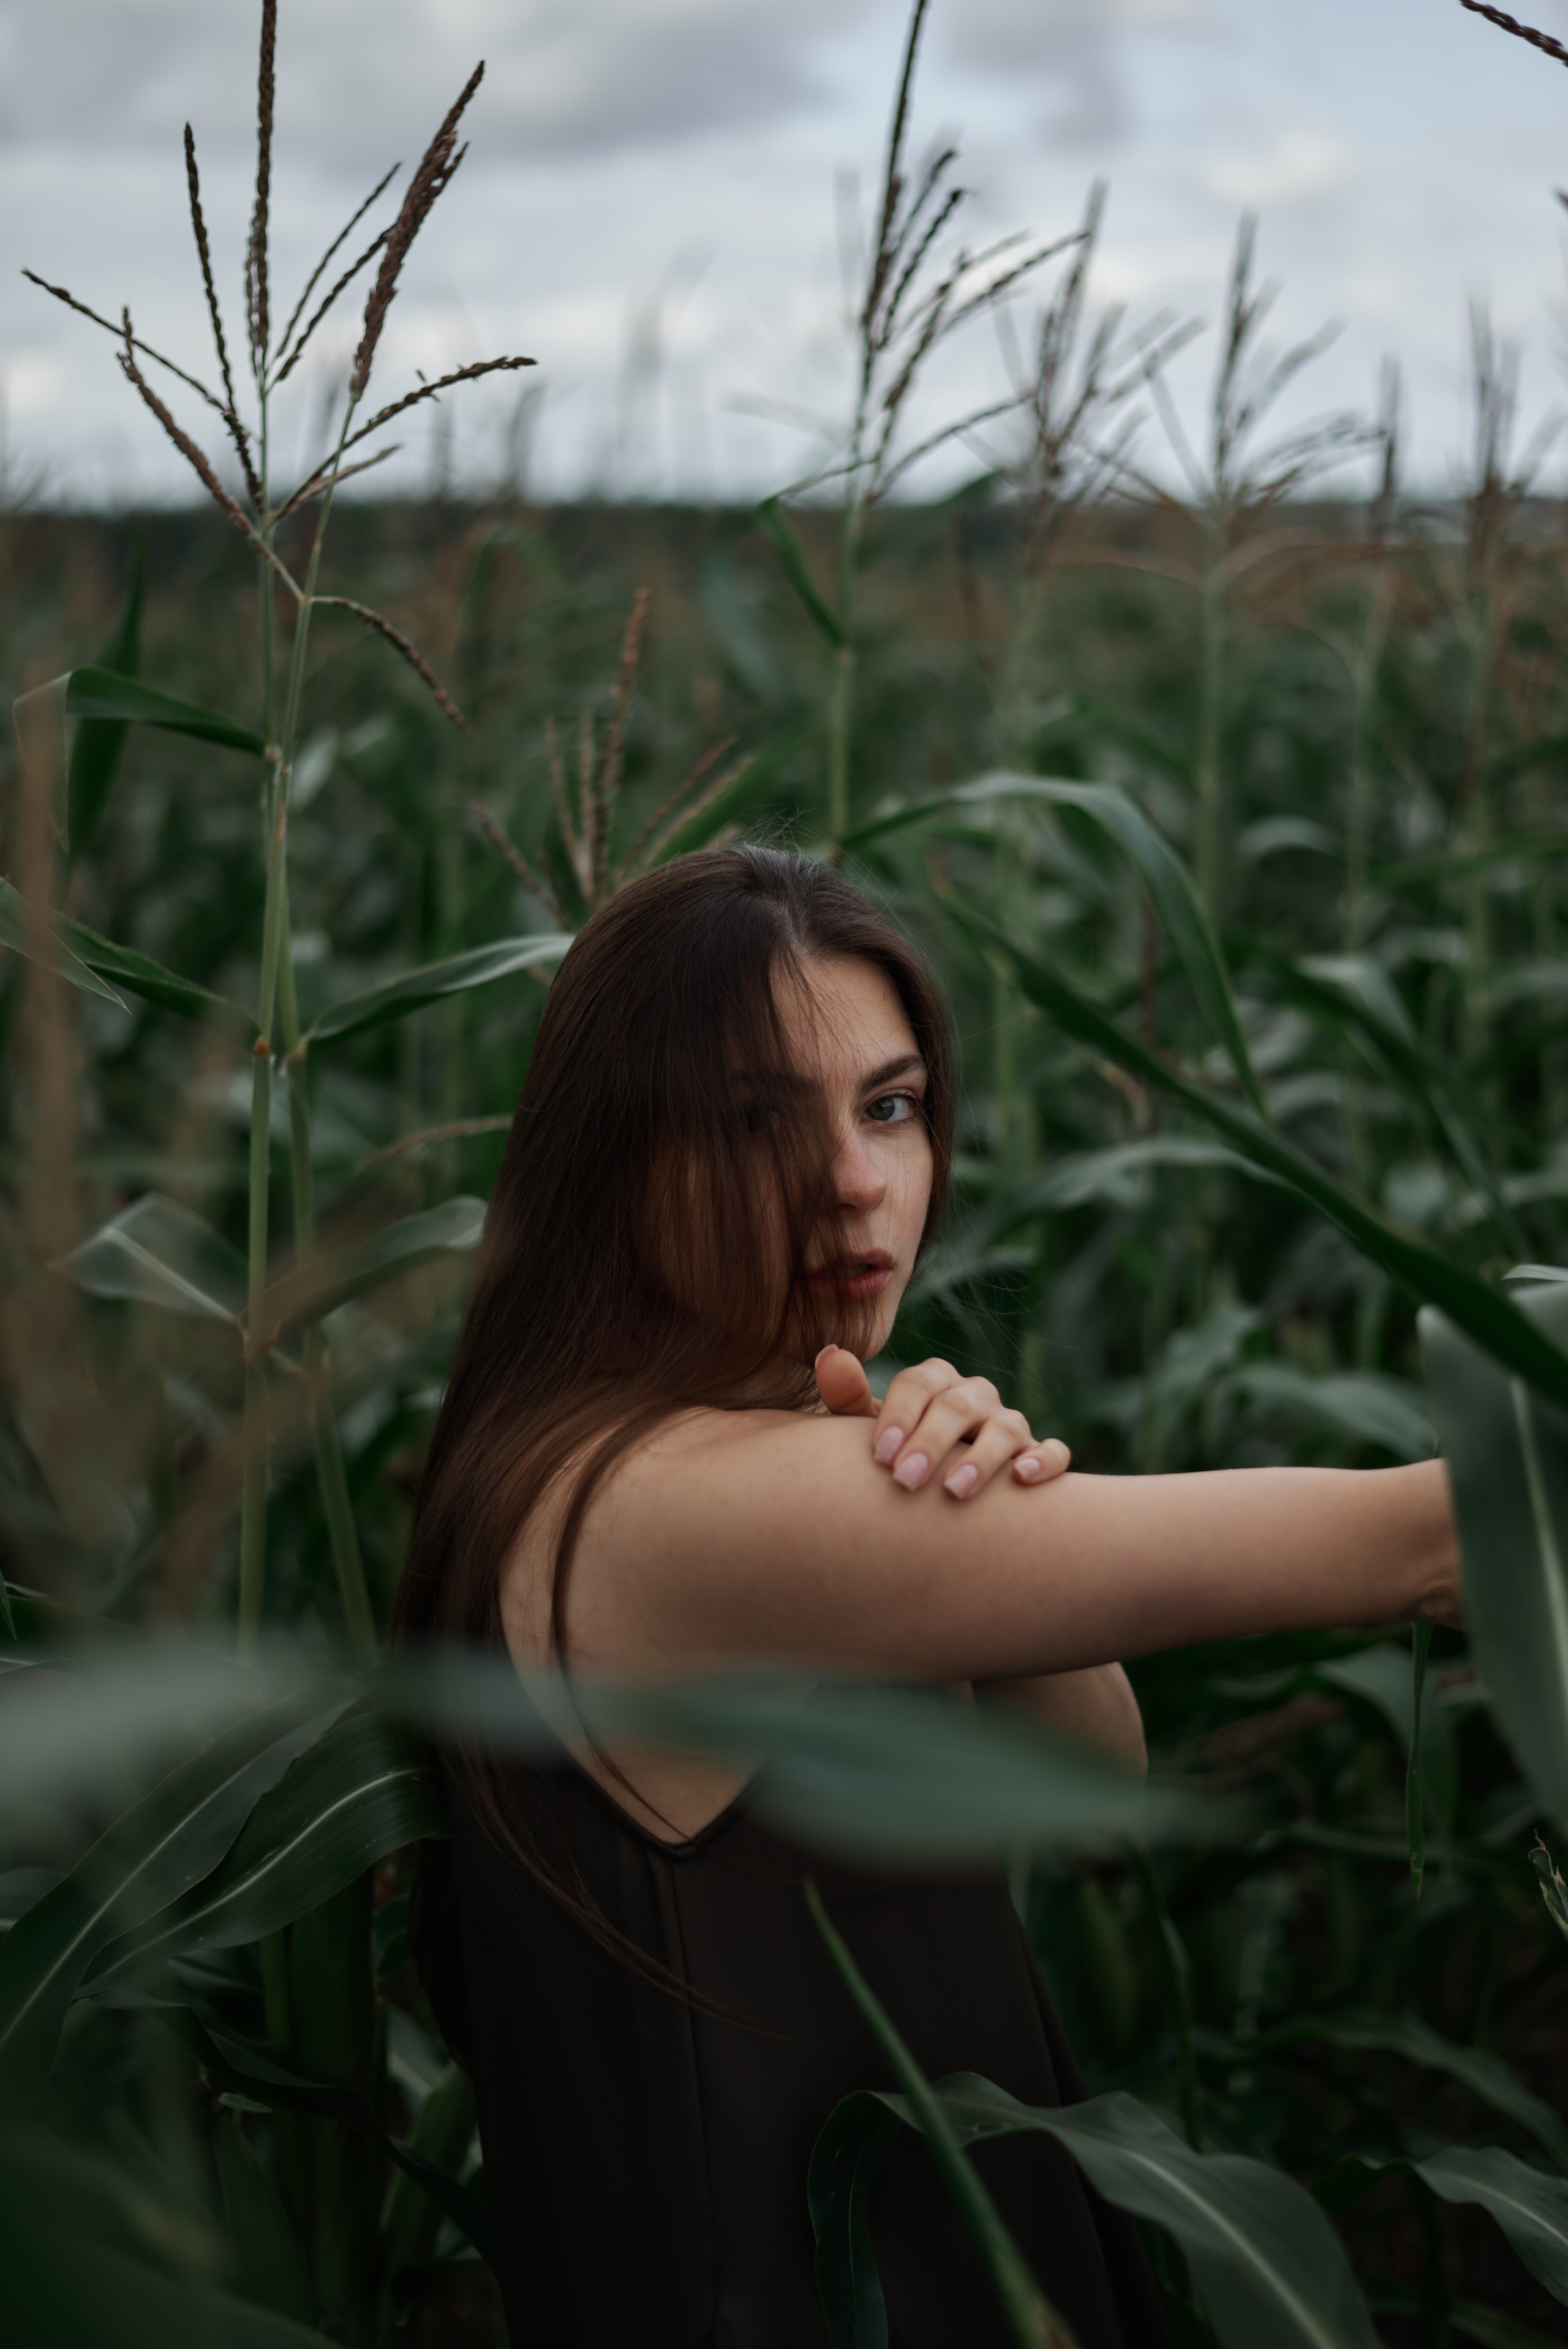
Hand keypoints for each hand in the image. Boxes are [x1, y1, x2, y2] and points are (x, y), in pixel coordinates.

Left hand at [814, 1347, 1070, 1500]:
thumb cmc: (897, 1455)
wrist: (932, 1489)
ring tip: (955, 1491)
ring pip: (1005, 1427)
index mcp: (934, 1382)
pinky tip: (1023, 1479)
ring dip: (982, 1458)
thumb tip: (828, 1354)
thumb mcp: (870, 1431)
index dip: (899, 1415)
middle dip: (930, 1443)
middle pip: (957, 1406)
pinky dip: (1045, 1460)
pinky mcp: (1036, 1454)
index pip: (918, 1383)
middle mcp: (974, 1396)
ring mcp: (1008, 1423)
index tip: (880, 1456)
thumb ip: (849, 1398)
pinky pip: (1054, 1451)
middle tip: (904, 1481)